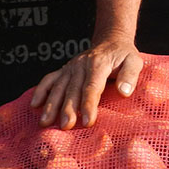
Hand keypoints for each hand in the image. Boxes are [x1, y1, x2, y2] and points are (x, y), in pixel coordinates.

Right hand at [29, 39, 143, 128]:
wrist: (111, 41)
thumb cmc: (124, 55)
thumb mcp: (134, 61)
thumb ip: (130, 75)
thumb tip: (124, 92)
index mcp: (98, 64)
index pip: (92, 87)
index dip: (89, 105)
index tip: (88, 122)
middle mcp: (81, 65)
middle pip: (73, 90)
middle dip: (68, 109)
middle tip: (65, 126)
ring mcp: (70, 68)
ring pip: (59, 87)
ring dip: (51, 105)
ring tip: (45, 122)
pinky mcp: (64, 70)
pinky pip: (49, 79)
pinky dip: (41, 91)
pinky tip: (34, 105)